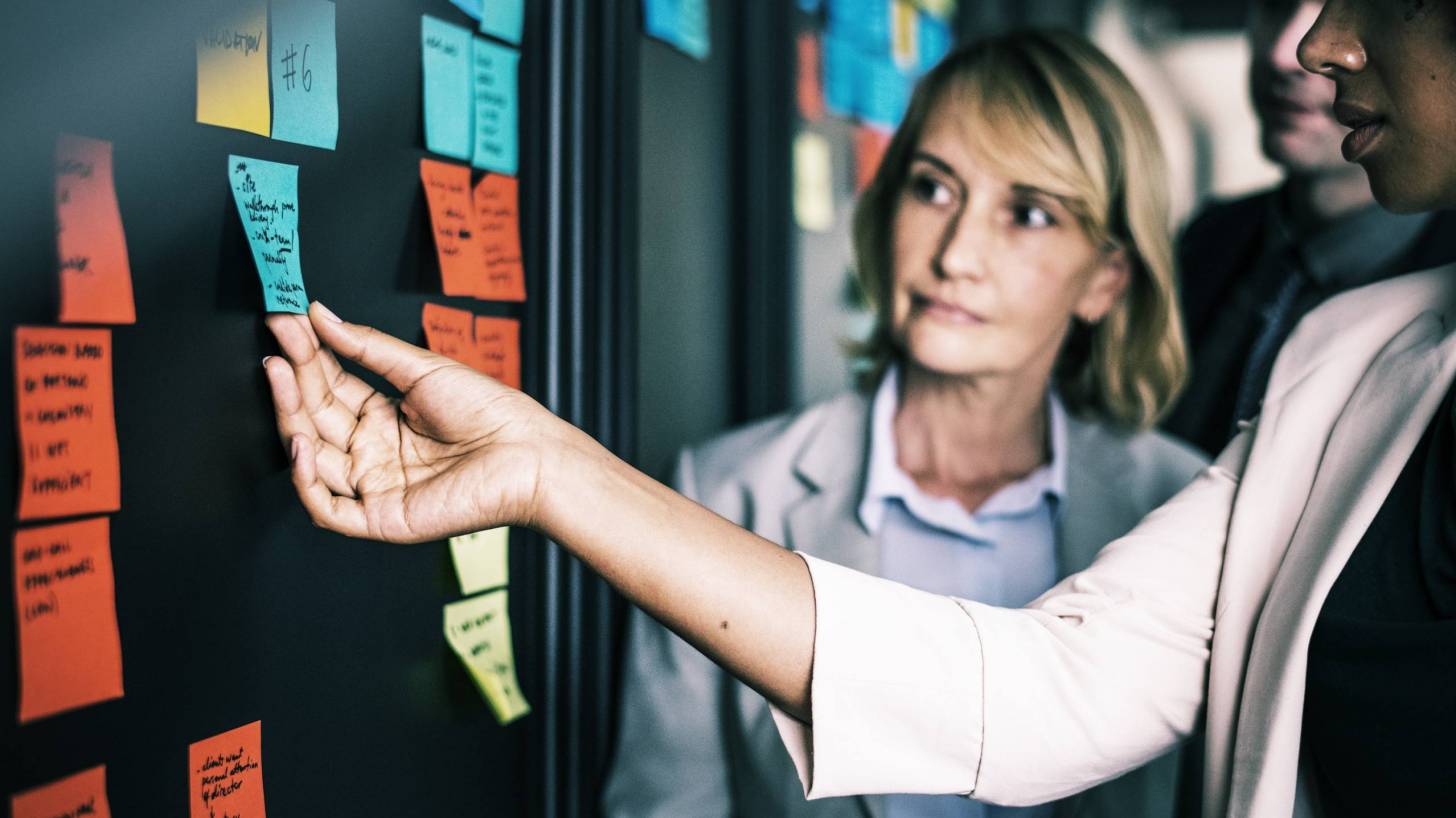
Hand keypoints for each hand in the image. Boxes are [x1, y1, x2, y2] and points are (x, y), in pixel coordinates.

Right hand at [262, 302, 565, 542]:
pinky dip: (306, 481)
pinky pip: (328, 509)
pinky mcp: (382, 519)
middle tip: (275, 346)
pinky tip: (300, 443)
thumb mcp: (422, 369)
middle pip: (316, 419)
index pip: (330, 387)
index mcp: (384, 419)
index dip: (305, 357)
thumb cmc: (491, 412)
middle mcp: (373, 453)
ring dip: (290, 419)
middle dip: (292, 381)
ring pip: (312, 460)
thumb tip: (322, 315)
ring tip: (281, 377)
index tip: (284, 321)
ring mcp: (375, 487)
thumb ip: (367, 347)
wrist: (529, 453)